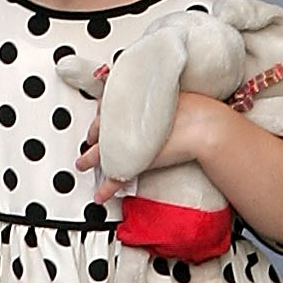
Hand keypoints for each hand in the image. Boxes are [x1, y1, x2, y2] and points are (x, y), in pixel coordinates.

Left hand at [86, 90, 224, 203]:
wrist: (199, 124)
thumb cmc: (187, 107)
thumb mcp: (163, 93)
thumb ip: (148, 92)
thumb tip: (151, 86)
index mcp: (126, 102)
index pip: (105, 108)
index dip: (100, 115)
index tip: (99, 118)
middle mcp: (121, 123)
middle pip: (98, 130)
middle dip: (93, 135)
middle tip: (90, 139)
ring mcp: (125, 144)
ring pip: (99, 154)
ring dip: (89, 160)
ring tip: (82, 165)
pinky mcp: (132, 164)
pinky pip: (114, 179)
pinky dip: (106, 190)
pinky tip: (100, 196)